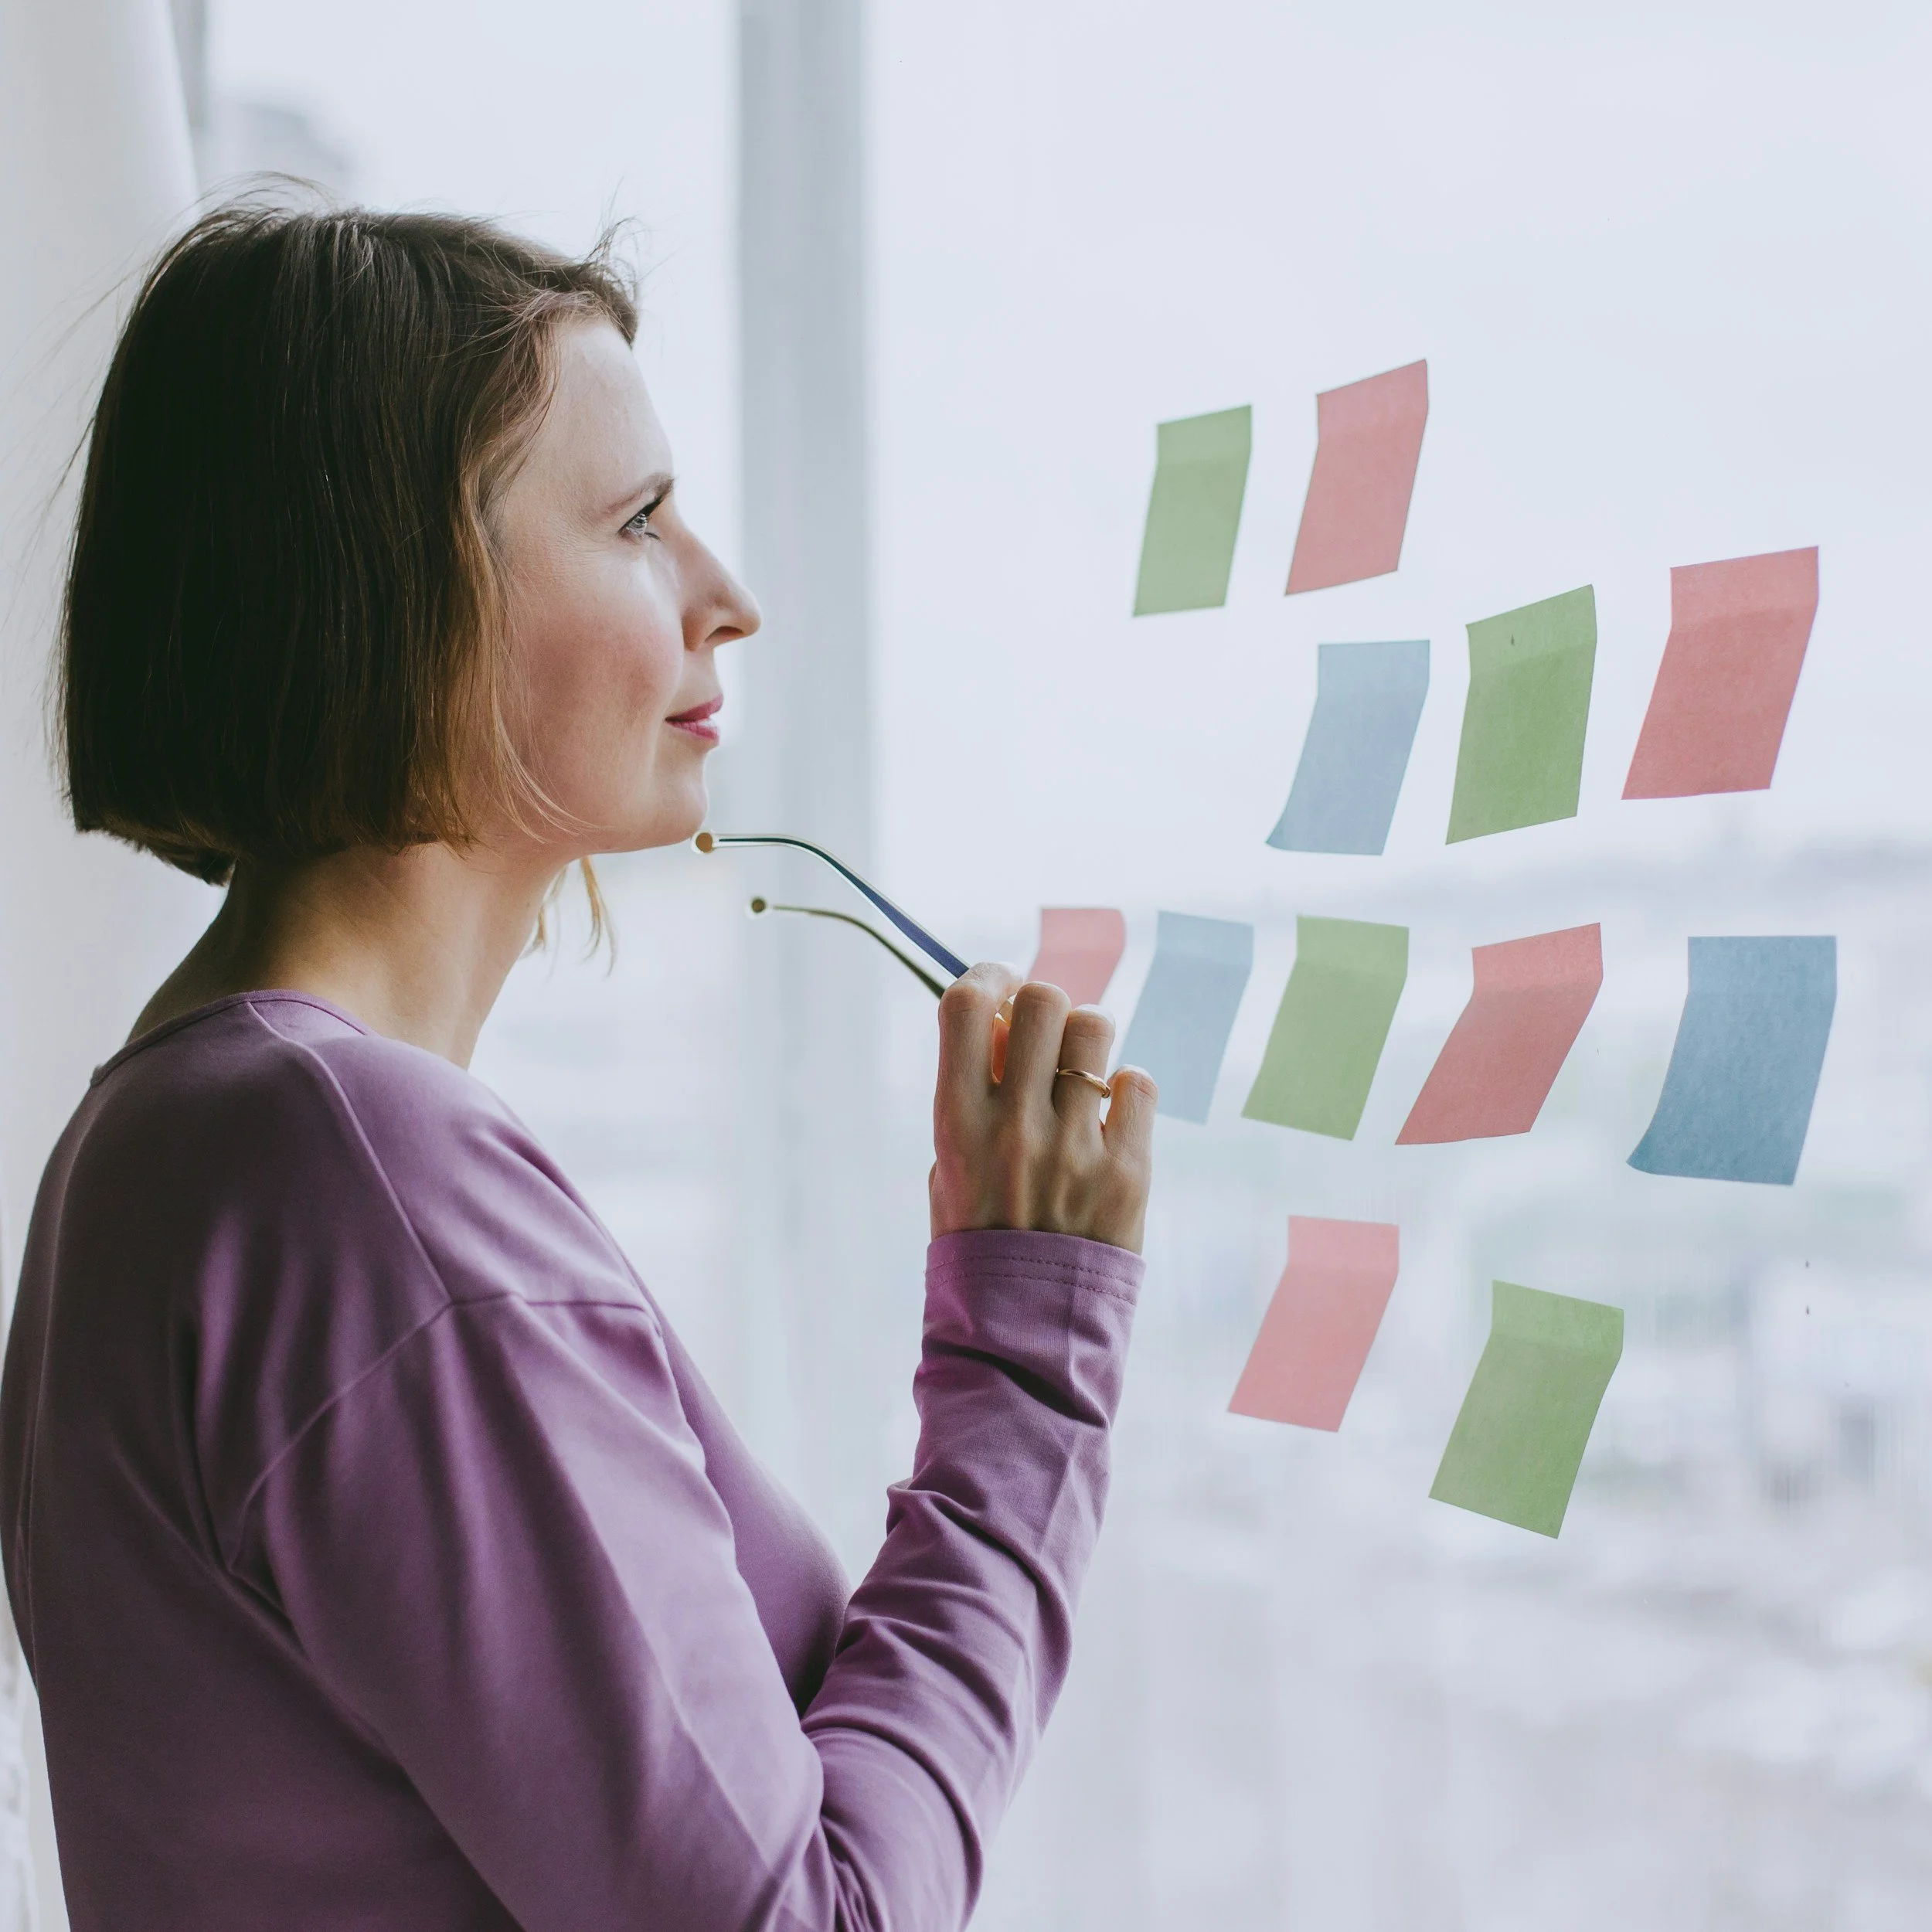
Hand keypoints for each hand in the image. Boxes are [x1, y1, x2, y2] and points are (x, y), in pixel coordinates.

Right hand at [929, 962, 1155, 1254]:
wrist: (1025, 1330)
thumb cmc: (980, 1239)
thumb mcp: (950, 1165)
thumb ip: (974, 1094)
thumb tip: (1010, 1024)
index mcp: (957, 1122)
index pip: (965, 1005)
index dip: (987, 975)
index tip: (999, 986)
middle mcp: (1014, 1125)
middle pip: (1042, 1001)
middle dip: (1043, 1005)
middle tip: (1044, 1036)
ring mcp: (1073, 1146)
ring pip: (1095, 1030)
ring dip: (1088, 1040)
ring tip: (1080, 1076)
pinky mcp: (1127, 1170)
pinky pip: (1138, 1084)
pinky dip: (1126, 1091)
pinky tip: (1109, 1119)